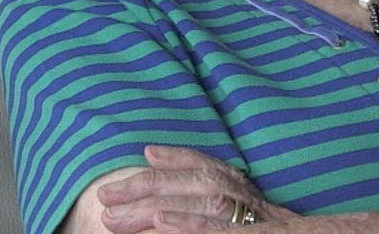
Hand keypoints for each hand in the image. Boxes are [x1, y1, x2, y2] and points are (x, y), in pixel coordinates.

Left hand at [96, 145, 294, 232]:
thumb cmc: (272, 227)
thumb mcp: (246, 206)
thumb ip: (214, 187)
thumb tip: (157, 157)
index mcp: (244, 188)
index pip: (208, 165)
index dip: (178, 157)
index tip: (146, 153)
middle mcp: (247, 197)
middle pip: (197, 182)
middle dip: (149, 185)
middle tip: (107, 196)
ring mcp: (249, 218)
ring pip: (203, 202)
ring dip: (157, 207)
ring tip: (116, 216)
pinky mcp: (253, 231)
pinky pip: (219, 229)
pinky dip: (190, 224)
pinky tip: (162, 224)